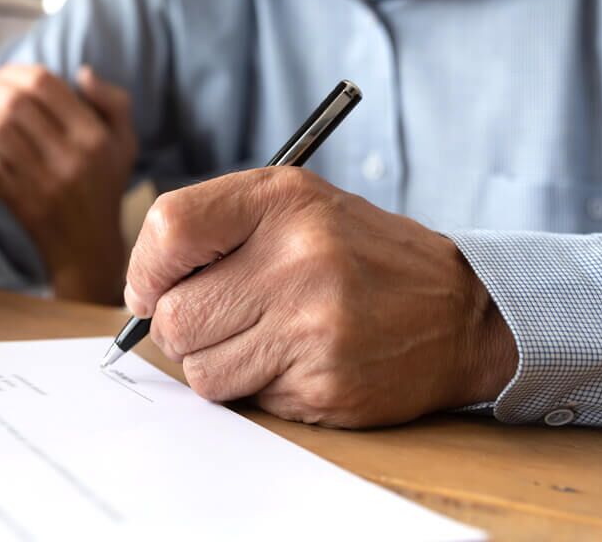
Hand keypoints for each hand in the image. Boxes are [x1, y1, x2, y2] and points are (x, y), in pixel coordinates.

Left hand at [0, 65, 134, 303]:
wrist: (89, 249)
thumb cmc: (104, 188)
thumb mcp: (124, 144)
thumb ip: (113, 103)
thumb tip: (82, 71)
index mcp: (93, 136)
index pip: (45, 84)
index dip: (15, 71)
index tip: (2, 75)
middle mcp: (70, 157)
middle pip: (15, 103)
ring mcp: (44, 182)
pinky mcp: (21, 203)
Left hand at [124, 168, 518, 427]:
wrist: (461, 311)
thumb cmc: (359, 256)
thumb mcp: (296, 207)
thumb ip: (215, 229)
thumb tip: (140, 291)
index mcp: (283, 201)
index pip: (168, 229)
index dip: (146, 269)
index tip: (153, 288)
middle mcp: (299, 258)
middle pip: (174, 315)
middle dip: (180, 327)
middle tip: (216, 320)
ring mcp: (314, 325)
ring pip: (199, 368)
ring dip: (216, 363)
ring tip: (262, 339)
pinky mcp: (325, 383)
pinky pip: (244, 399)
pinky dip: (256, 387)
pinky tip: (296, 361)